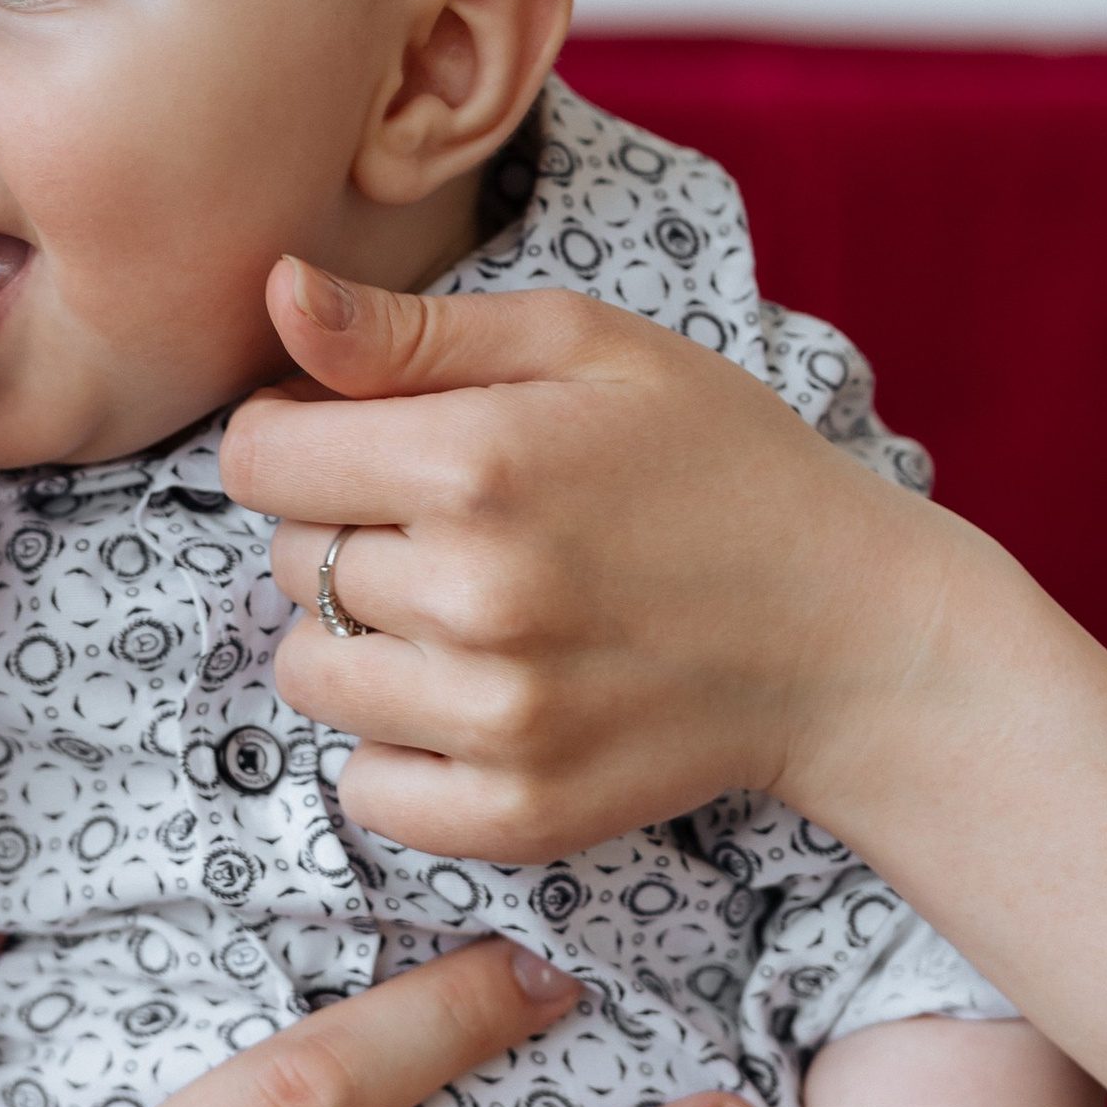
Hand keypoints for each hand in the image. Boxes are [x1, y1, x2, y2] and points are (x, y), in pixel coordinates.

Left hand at [221, 257, 956, 863]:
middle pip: (284, 561)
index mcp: (476, 465)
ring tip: (462, 609)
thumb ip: (411, 331)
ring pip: (310, 675)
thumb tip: (277, 293)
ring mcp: (496, 719)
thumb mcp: (584, 345)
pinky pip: (366, 789)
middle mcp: (474, 597)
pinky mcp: (519, 813)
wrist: (849, 630)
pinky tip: (475, 697)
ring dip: (358, 640)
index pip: (257, 460)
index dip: (294, 439)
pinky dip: (396, 749)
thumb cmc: (717, 461)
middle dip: (341, 531)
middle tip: (455, 524)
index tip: (360, 444)